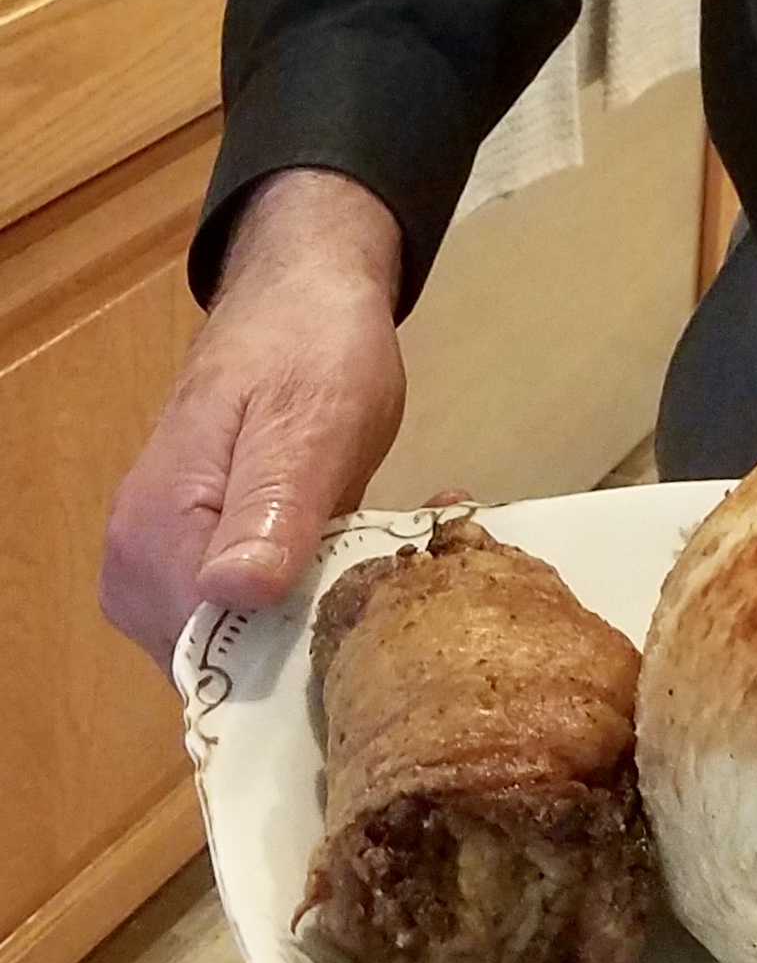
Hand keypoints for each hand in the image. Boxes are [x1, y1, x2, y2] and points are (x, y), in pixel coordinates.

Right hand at [101, 169, 406, 667]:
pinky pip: (258, 616)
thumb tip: (234, 592)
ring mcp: (166, 572)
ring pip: (253, 648)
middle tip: (409, 608)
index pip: (221, 663)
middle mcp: (141, 573)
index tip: (385, 639)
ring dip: (329, 627)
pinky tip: (374, 573)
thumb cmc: (310, 350)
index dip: (305, 665)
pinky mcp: (206, 564)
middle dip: (322, 650)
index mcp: (156, 543)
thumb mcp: (311, 424)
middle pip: (234, 668)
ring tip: (401, 584)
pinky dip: (319, 604)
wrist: (301, 295)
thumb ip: (272, 508)